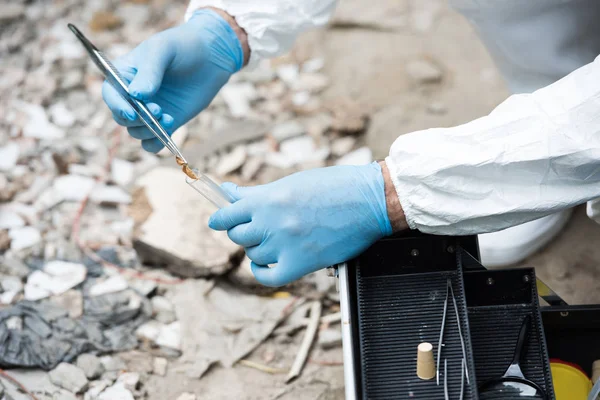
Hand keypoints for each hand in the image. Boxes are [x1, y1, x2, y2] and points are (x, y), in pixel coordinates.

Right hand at [102, 9, 245, 151]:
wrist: (210, 57)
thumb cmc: (182, 47)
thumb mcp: (163, 50)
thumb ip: (149, 71)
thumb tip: (137, 95)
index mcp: (124, 74)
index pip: (110, 94)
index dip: (117, 106)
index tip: (133, 112)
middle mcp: (132, 95)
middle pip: (121, 117)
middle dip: (138, 119)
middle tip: (158, 111)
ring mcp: (149, 111)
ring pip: (136, 132)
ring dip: (149, 131)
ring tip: (168, 118)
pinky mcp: (166, 122)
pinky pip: (152, 143)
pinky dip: (156, 143)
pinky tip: (168, 131)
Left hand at [208, 162, 394, 286]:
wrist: (368, 200)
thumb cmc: (334, 186)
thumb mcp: (292, 182)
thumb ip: (259, 193)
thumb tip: (231, 192)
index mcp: (268, 198)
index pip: (228, 213)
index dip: (220, 219)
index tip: (217, 221)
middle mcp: (272, 222)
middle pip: (238, 235)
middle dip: (242, 232)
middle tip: (254, 229)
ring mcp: (285, 244)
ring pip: (253, 254)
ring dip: (258, 248)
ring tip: (273, 241)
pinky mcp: (301, 263)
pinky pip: (268, 276)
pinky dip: (262, 272)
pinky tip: (266, 265)